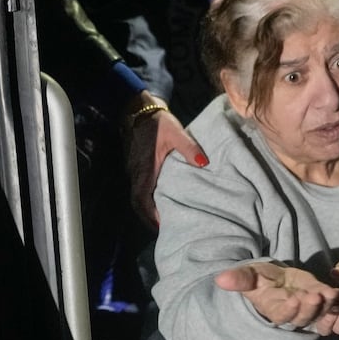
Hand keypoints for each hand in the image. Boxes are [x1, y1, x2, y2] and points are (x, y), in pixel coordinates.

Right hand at [125, 100, 206, 226]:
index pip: (143, 199)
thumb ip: (189, 148)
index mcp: (145, 170)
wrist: (140, 110)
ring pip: (138, 198)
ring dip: (147, 210)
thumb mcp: (176, 133)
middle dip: (148, 218)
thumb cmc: (159, 123)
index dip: (151, 215)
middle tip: (164, 229)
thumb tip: (204, 163)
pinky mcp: (137, 168)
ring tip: (163, 219)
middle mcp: (137, 174)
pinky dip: (147, 200)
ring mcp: (135, 172)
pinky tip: (159, 202)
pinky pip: (140, 189)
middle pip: (138, 204)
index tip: (163, 226)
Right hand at [214, 261, 338, 329]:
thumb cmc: (261, 280)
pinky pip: (338, 301)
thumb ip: (239, 279)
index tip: (293, 300)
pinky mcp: (325, 299)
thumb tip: (220, 279)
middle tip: (317, 296)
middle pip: (306, 315)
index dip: (289, 309)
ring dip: (335, 305)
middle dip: (313, 307)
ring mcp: (312, 308)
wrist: (276, 281)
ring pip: (325, 311)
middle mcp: (295, 313)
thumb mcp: (249, 276)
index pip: (282, 314)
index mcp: (275, 309)